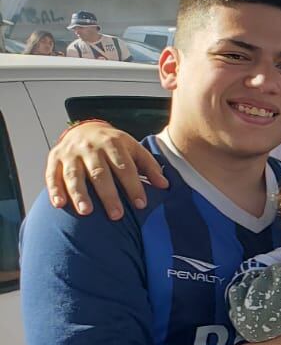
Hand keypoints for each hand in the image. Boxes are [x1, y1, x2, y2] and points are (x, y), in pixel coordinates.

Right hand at [47, 121, 167, 218]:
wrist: (84, 128)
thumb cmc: (113, 146)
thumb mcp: (133, 150)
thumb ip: (149, 166)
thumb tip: (165, 185)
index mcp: (113, 144)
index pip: (125, 167)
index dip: (133, 186)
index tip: (140, 204)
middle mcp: (91, 148)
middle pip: (100, 173)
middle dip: (108, 195)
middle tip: (116, 215)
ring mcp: (71, 153)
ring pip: (75, 175)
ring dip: (80, 194)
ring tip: (86, 212)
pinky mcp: (54, 158)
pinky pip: (52, 175)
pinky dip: (54, 189)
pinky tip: (59, 204)